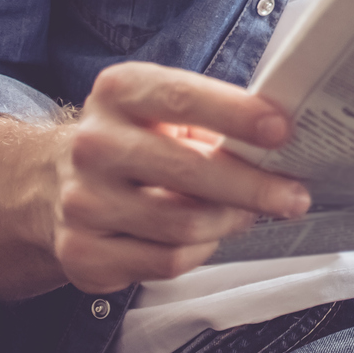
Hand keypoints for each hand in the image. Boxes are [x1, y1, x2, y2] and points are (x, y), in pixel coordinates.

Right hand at [48, 63, 309, 291]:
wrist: (59, 181)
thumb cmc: (136, 137)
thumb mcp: (166, 107)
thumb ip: (216, 116)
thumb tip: (282, 139)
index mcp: (119, 92)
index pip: (183, 99)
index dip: (236, 114)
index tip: (282, 130)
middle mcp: (93, 145)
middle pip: (188, 170)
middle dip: (253, 186)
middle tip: (294, 195)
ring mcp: (82, 202)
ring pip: (183, 223)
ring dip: (231, 220)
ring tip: (249, 212)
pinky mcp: (81, 252)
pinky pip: (166, 260)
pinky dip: (200, 249)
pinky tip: (207, 233)